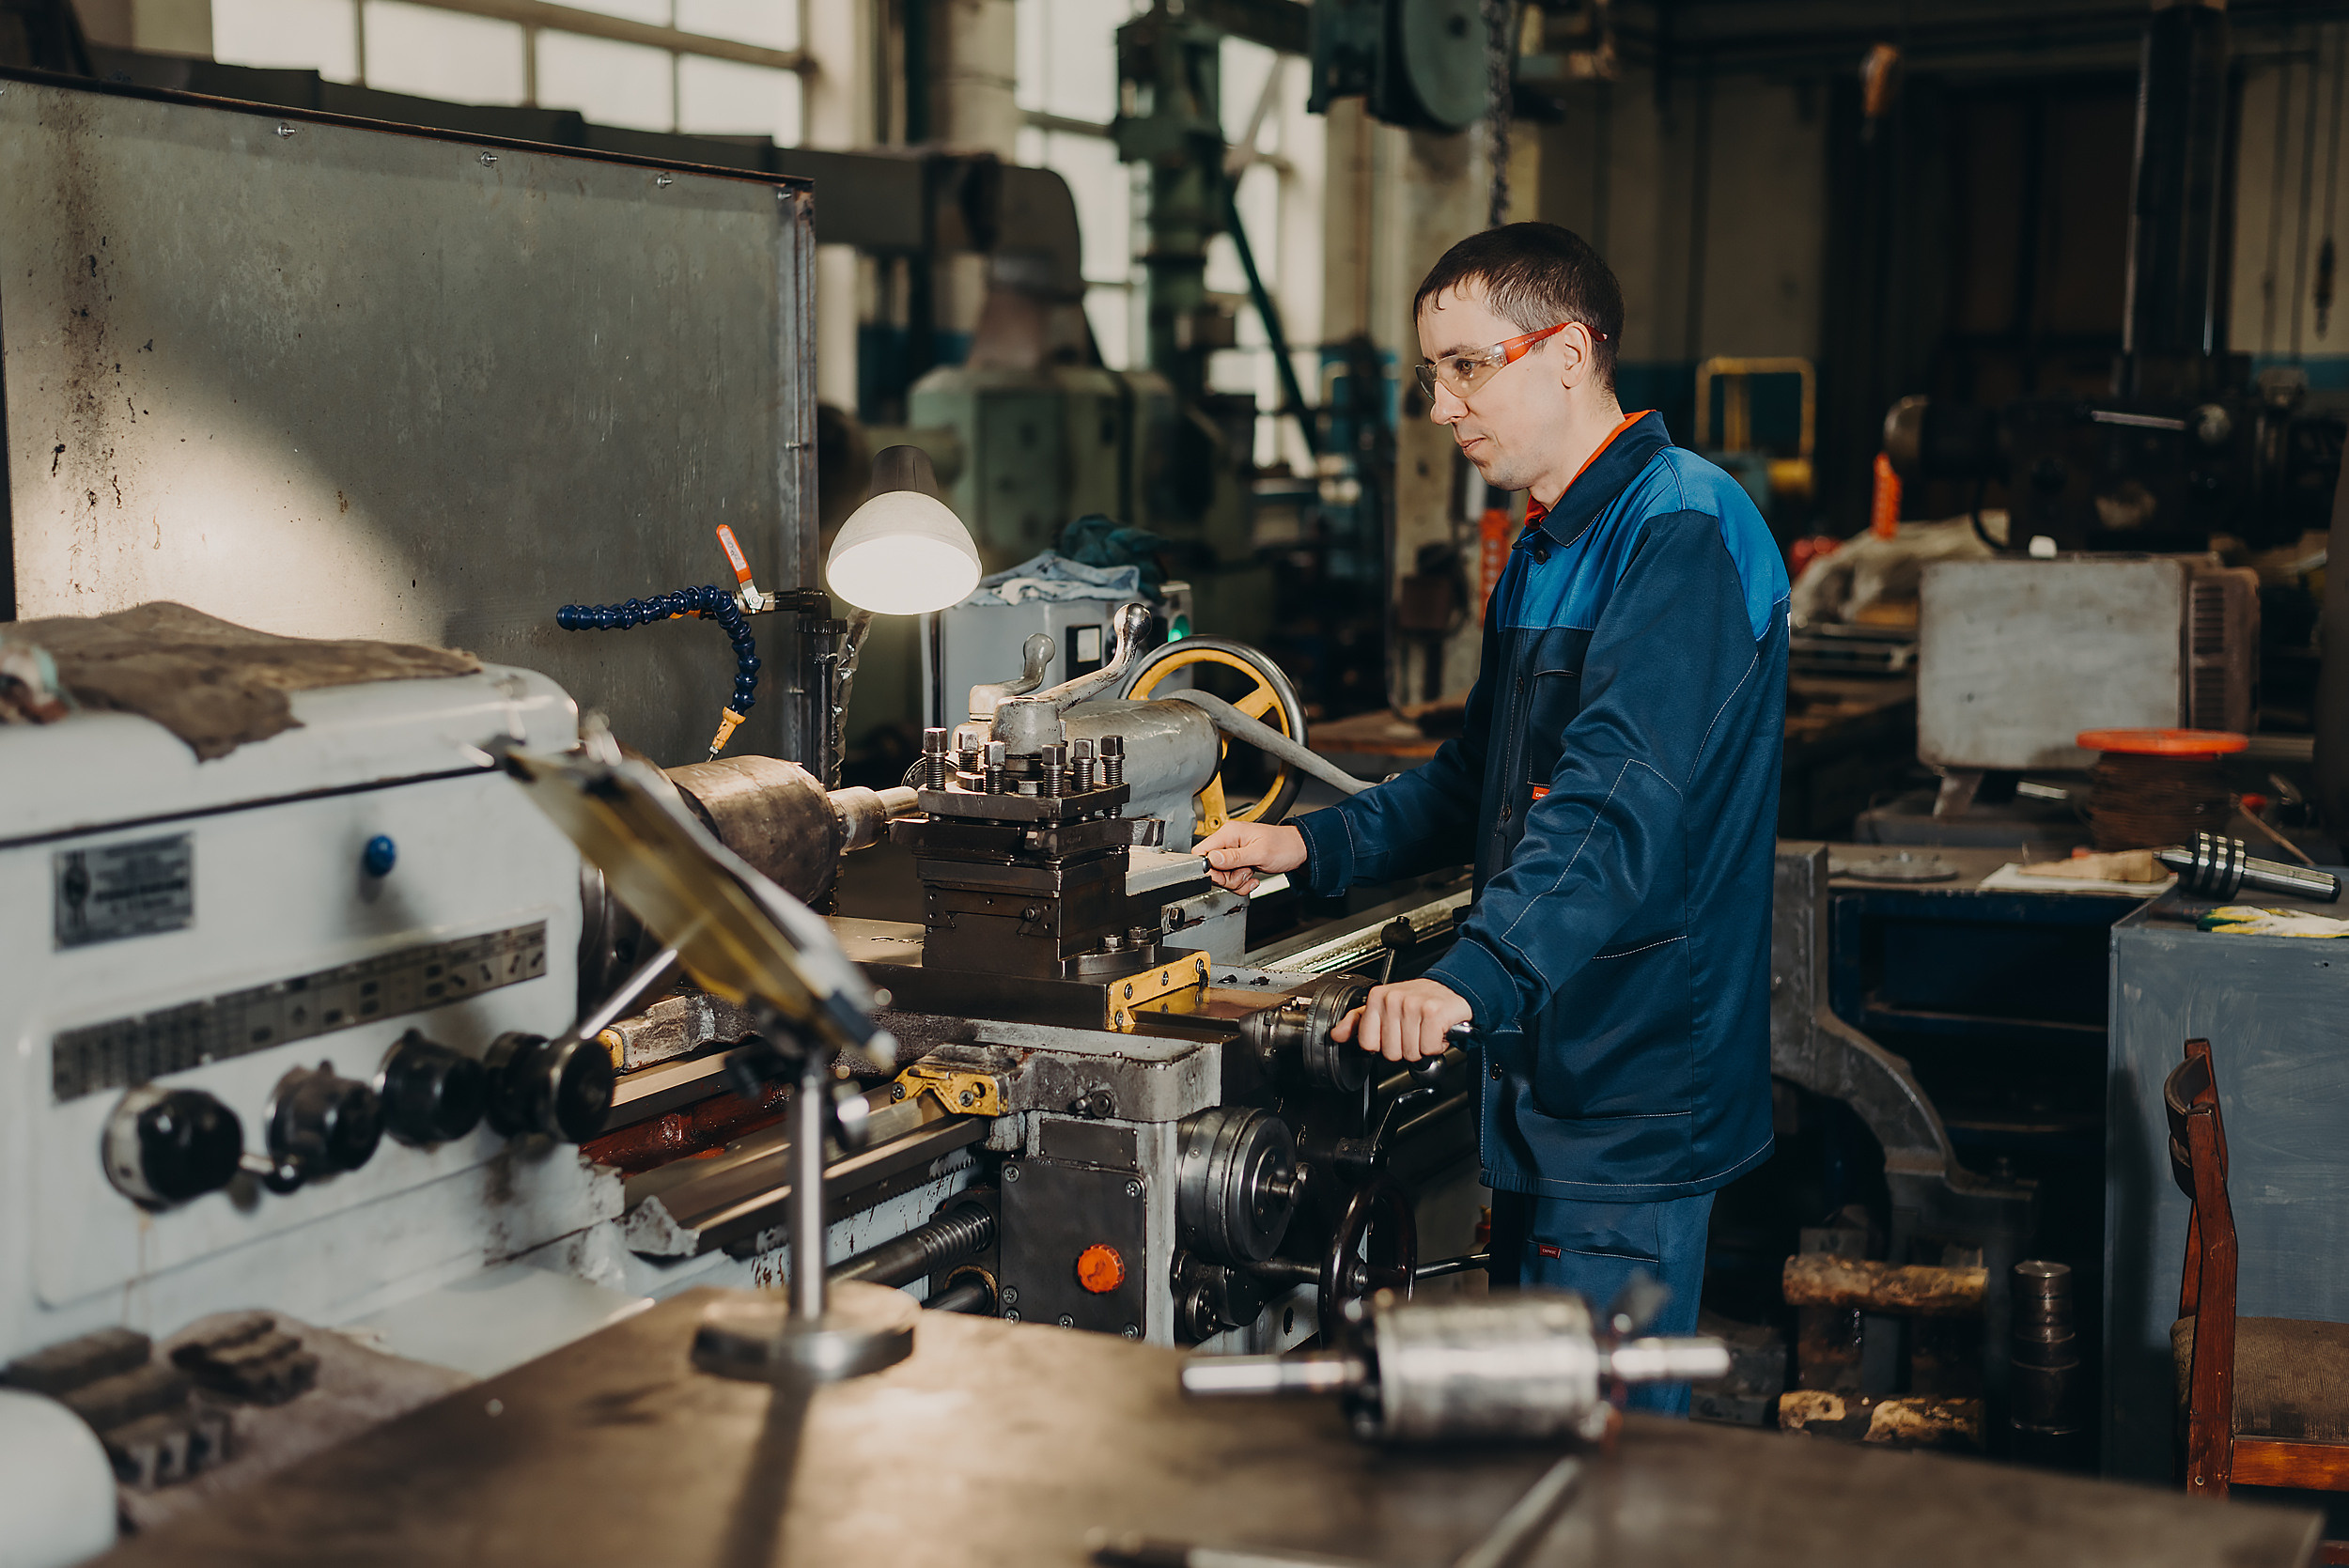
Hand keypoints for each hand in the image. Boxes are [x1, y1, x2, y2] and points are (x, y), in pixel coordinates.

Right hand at [1194, 821, 1306, 893]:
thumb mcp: (1259, 854)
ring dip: (1235, 882)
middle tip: (1243, 875)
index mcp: (1229, 833)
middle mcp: (1228, 840)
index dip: (1209, 868)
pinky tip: (1252, 878)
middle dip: (1226, 878)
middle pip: (1211, 867)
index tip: (1223, 875)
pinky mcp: (1239, 861)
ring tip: (1250, 874)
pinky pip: (1231, 877)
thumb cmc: (1284, 846)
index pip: (1202, 852)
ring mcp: (1233, 851)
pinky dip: (1241, 883)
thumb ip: (1233, 857)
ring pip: (1221, 875)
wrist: (1299, 850)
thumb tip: (1211, 859)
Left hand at [1331, 978, 1472, 1062]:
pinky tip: (1437, 1031)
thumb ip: (1358, 1022)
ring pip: (1410, 1052)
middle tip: (1413, 1032)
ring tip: (1425, 1030)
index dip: (1383, 1046)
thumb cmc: (1419, 1001)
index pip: (1368, 1043)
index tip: (1394, 1034)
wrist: (1452, 990)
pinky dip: (1436, 1046)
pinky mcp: (1434, 1013)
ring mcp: (1414, 1005)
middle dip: (1405, 1048)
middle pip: (1390, 1052)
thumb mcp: (1384, 1007)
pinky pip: (1429, 1048)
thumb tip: (1337, 1034)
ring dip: (1422, 1047)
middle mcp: (1394, 999)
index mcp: (1377, 997)